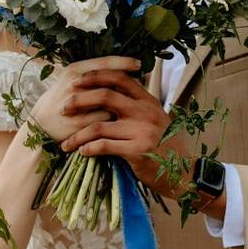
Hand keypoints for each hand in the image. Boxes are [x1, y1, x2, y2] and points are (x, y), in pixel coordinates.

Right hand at [29, 56, 139, 142]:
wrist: (40, 125)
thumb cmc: (61, 99)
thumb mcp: (72, 80)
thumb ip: (92, 74)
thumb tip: (121, 69)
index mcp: (74, 70)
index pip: (104, 62)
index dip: (123, 62)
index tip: (138, 63)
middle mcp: (75, 84)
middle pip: (109, 80)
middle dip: (127, 83)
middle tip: (141, 84)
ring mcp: (76, 104)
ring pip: (109, 101)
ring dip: (122, 102)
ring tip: (132, 103)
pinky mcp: (79, 124)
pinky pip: (105, 119)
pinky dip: (113, 119)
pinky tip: (120, 119)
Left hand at [59, 69, 190, 200]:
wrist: (184, 172)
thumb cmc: (165, 144)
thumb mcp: (155, 117)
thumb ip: (137, 105)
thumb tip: (110, 91)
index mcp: (148, 100)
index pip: (119, 78)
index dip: (95, 76)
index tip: (76, 81)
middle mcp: (145, 111)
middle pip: (105, 96)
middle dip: (79, 100)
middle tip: (63, 109)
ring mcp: (142, 131)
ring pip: (99, 126)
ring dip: (77, 135)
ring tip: (65, 143)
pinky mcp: (138, 151)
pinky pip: (104, 146)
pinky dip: (89, 149)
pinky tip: (82, 152)